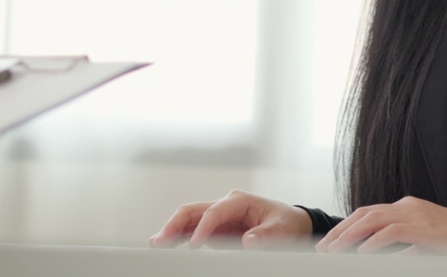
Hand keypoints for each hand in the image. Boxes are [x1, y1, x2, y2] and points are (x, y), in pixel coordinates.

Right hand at [148, 189, 312, 250]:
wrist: (290, 223)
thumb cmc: (285, 222)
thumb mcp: (281, 229)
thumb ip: (265, 235)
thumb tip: (248, 241)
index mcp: (238, 200)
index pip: (213, 213)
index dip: (202, 228)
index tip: (193, 246)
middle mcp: (225, 205)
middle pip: (193, 211)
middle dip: (174, 224)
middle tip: (160, 241)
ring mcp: (218, 216)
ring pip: (188, 219)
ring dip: (171, 230)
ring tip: (156, 243)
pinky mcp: (216, 228)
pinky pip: (192, 230)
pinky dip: (178, 237)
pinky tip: (166, 245)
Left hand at [315, 196, 446, 254]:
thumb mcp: (425, 244)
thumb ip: (405, 248)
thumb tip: (384, 259)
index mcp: (407, 208)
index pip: (369, 212)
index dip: (347, 226)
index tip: (331, 242)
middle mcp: (407, 206)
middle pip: (365, 213)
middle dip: (341, 230)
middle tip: (323, 248)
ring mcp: (415, 215)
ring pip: (372, 219)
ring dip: (350, 235)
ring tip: (334, 251)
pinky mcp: (423, 228)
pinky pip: (391, 232)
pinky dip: (373, 242)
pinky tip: (360, 254)